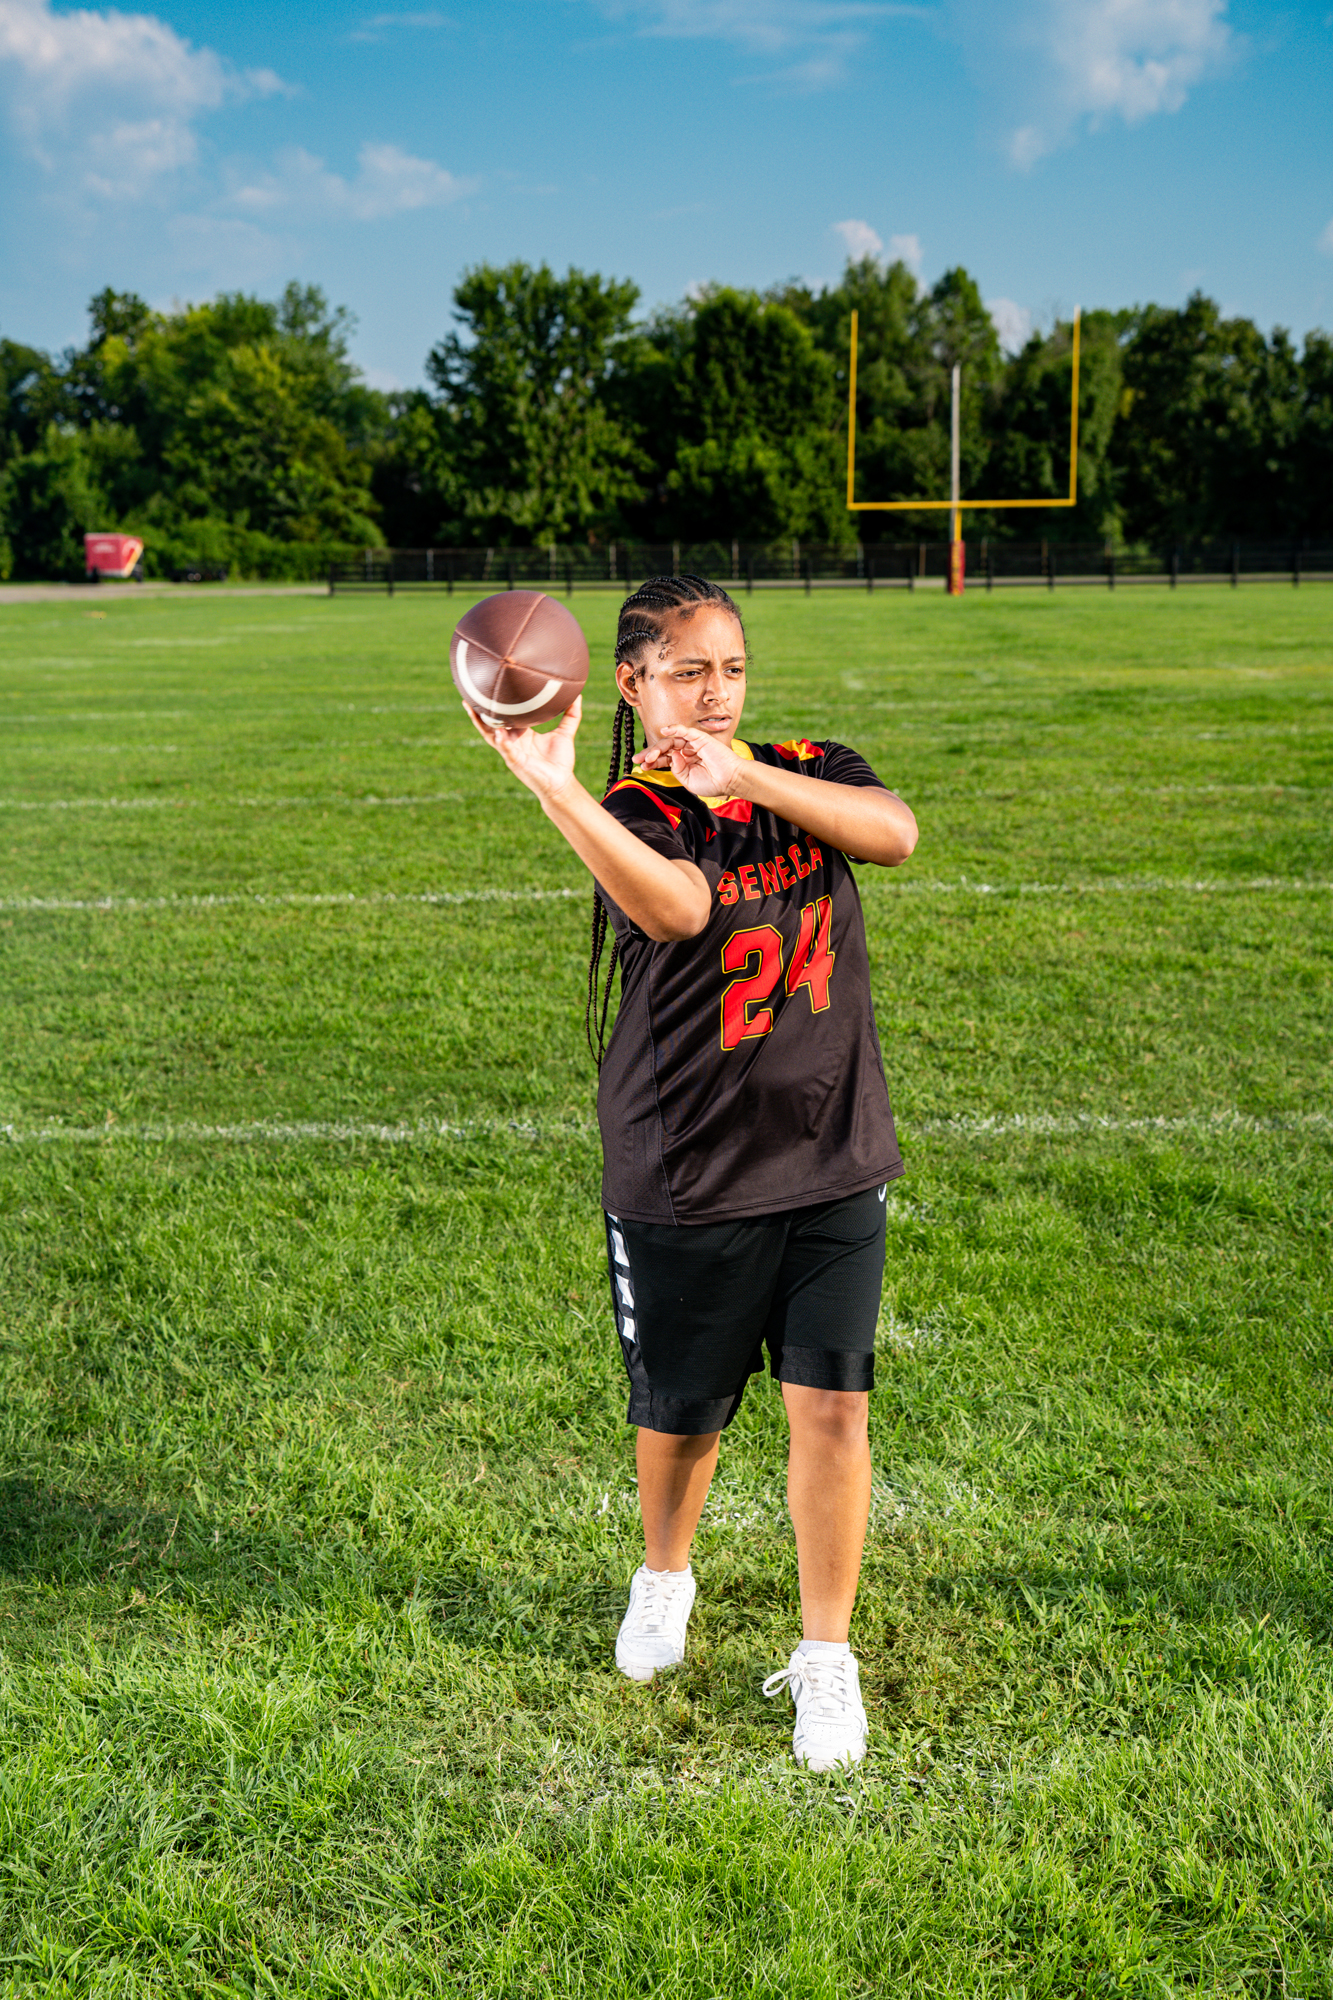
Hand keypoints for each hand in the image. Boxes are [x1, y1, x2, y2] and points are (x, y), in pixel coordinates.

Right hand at [465, 697, 581, 806]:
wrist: (562, 784)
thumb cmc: (560, 761)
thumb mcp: (565, 733)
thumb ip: (571, 714)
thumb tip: (577, 694)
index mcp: (521, 733)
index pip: (505, 715)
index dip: (497, 703)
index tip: (489, 687)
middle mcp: (512, 740)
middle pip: (490, 723)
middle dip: (478, 710)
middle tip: (468, 694)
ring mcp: (510, 751)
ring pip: (490, 735)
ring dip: (480, 723)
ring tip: (471, 708)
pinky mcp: (515, 761)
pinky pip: (506, 749)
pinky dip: (501, 741)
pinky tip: (497, 732)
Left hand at [635, 725, 749, 798]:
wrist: (730, 780)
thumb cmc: (713, 782)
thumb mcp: (688, 781)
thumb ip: (677, 770)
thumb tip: (671, 757)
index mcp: (684, 761)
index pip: (665, 758)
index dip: (653, 761)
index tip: (641, 767)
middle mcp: (687, 751)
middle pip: (665, 748)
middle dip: (650, 753)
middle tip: (638, 760)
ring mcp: (693, 744)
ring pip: (671, 740)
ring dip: (658, 747)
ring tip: (650, 756)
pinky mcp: (700, 738)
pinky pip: (685, 730)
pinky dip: (674, 729)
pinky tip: (664, 731)